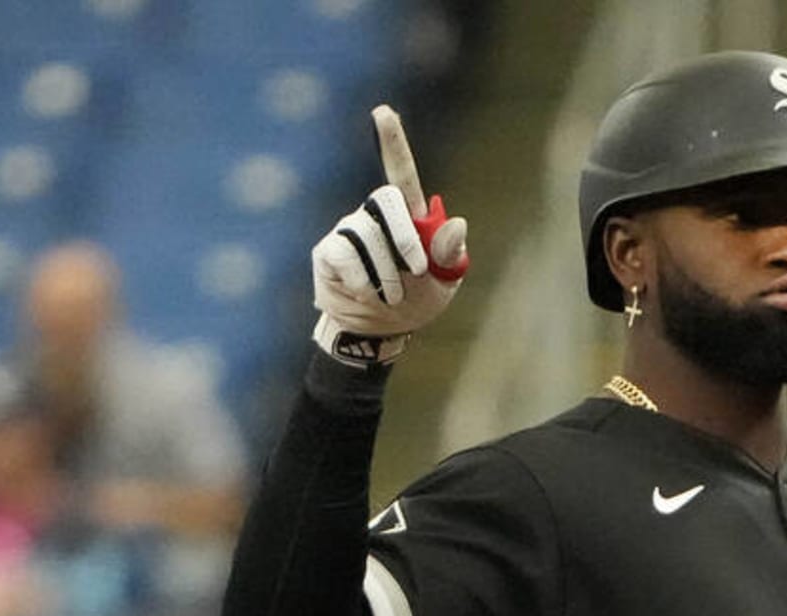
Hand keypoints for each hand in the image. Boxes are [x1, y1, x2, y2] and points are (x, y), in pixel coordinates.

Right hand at [312, 105, 469, 366]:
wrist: (378, 333)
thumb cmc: (417, 301)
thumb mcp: (444, 283)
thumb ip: (449, 254)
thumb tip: (457, 222)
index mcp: (409, 217)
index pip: (400, 172)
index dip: (392, 142)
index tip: (383, 111)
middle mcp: (375, 216)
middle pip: (385, 199)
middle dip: (404, 236)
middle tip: (418, 272)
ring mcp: (349, 231)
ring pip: (367, 235)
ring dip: (387, 272)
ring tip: (393, 297)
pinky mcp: (329, 252)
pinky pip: (345, 254)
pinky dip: (364, 280)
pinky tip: (368, 294)